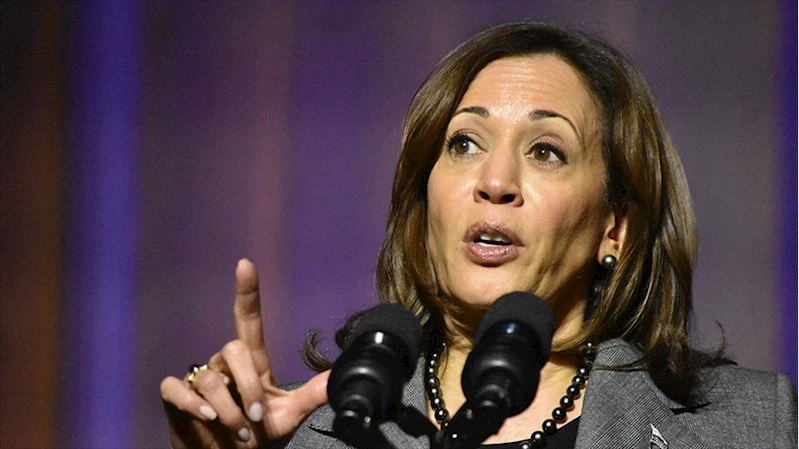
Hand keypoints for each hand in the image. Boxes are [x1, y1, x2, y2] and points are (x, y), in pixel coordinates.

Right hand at [160, 259, 329, 447]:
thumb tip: (336, 377)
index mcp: (251, 365)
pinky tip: (207, 417)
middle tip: (256, 419)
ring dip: (228, 410)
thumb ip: (309, 396)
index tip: (245, 265)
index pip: (247, 321)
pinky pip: (177, 388)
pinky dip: (192, 403)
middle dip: (248, 387)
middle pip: (234, 350)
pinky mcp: (176, 397)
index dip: (247, 293)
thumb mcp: (287, 417)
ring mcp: (199, 379)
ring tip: (239, 432)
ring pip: (211, 379)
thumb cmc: (254, 436)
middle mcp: (224, 366)